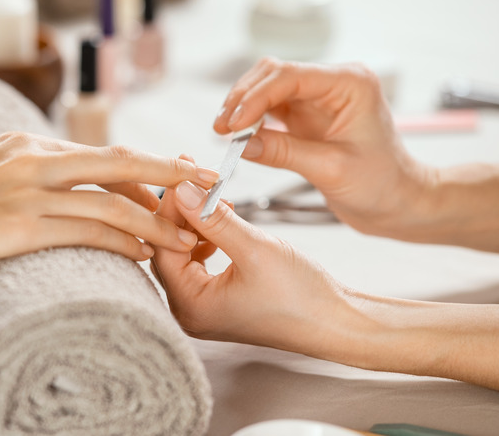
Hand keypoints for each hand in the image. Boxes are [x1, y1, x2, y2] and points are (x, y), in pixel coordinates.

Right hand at [0, 132, 218, 286]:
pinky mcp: (17, 225)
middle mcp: (32, 159)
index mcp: (24, 143)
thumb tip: (55, 190)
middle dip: (171, 175)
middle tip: (209, 188)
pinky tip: (144, 254)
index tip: (172, 179)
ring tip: (188, 239)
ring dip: (156, 221)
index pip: (99, 153)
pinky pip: (86, 232)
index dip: (143, 168)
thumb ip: (19, 174)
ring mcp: (26, 191)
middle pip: (120, 164)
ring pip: (111, 202)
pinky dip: (122, 242)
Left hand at [151, 178, 350, 354]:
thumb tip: (182, 189)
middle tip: (193, 178)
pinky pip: (198, 262)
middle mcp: (189, 311)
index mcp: (191, 306)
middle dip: (181, 213)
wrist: (335, 323)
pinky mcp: (217, 299)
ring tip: (213, 197)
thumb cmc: (300, 296)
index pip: (163, 248)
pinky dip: (206, 237)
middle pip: (168, 250)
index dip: (170, 209)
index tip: (183, 176)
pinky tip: (222, 220)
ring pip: (183, 253)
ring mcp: (202, 307)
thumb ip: (214, 219)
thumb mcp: (254, 249)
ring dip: (195, 223)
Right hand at [213, 58, 433, 237]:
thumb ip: (284, 152)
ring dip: (242, 108)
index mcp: (350, 84)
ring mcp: (318, 98)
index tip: (232, 125)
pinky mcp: (306, 116)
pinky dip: (251, 121)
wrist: (398, 203)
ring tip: (224, 134)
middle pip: (273, 74)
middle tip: (221, 130)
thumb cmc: (381, 185)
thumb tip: (240, 144)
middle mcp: (333, 84)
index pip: (290, 77)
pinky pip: (270, 109)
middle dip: (243, 99)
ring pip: (267, 88)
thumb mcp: (331, 169)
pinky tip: (237, 137)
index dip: (255, 98)